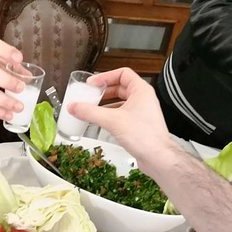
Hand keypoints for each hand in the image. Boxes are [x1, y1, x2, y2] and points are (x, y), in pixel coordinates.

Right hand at [67, 68, 181, 162]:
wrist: (157, 157)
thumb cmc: (143, 135)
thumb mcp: (112, 121)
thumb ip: (90, 112)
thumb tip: (74, 106)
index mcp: (141, 91)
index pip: (122, 74)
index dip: (106, 76)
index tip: (93, 84)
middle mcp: (143, 99)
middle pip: (120, 88)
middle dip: (104, 91)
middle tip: (90, 95)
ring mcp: (142, 112)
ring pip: (121, 102)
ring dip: (106, 104)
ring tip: (92, 108)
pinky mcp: (139, 125)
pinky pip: (122, 115)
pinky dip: (110, 115)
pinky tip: (101, 122)